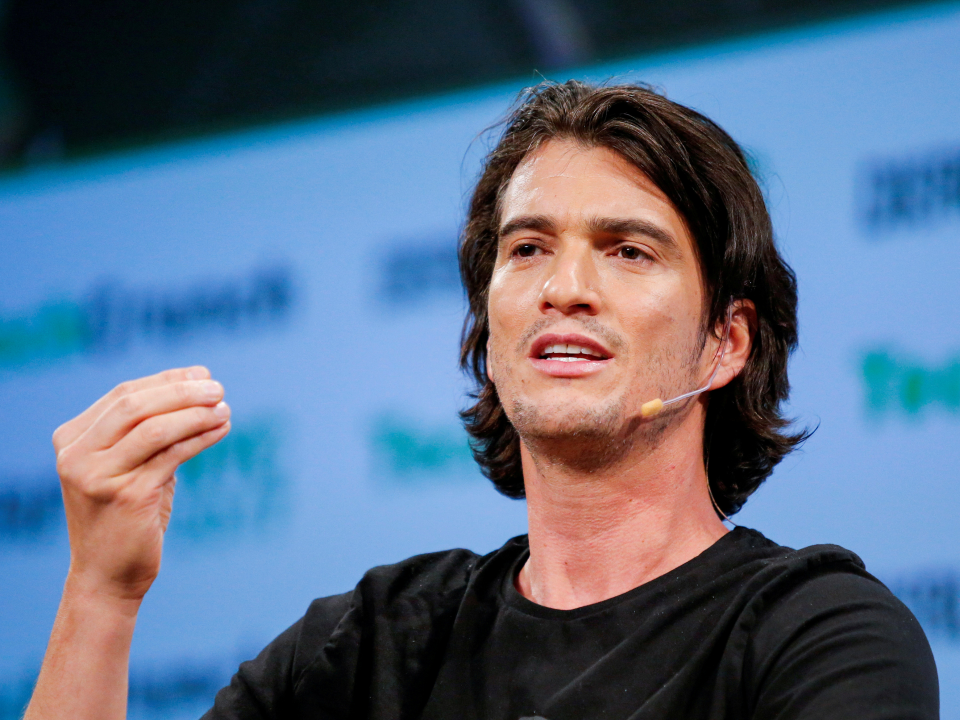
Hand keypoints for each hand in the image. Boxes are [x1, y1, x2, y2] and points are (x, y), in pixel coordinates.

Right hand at [53, 367, 230, 601]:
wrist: (107, 576)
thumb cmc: (126, 515)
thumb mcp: (130, 465)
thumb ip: (150, 430)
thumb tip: (198, 387)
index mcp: (72, 439)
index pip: (123, 394)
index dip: (166, 380)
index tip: (202, 374)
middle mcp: (76, 455)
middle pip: (135, 405)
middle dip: (181, 391)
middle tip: (218, 388)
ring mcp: (97, 476)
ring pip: (155, 428)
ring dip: (195, 414)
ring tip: (225, 408)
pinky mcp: (126, 496)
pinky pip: (172, 456)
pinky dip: (201, 438)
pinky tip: (222, 429)